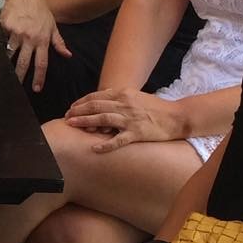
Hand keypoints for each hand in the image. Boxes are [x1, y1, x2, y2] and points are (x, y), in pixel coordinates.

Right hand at [0, 0, 68, 90]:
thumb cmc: (39, 8)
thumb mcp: (52, 25)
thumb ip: (59, 42)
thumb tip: (68, 55)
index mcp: (43, 39)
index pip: (42, 63)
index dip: (39, 77)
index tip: (36, 88)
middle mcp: (30, 37)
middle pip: (24, 62)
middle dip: (20, 76)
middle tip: (17, 86)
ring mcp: (16, 32)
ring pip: (10, 53)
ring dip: (7, 63)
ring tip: (4, 71)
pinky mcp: (5, 27)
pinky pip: (1, 40)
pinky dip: (0, 45)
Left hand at [64, 88, 186, 151]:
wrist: (176, 117)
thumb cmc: (155, 107)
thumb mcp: (135, 96)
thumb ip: (118, 97)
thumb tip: (100, 99)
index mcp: (124, 93)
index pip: (97, 96)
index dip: (81, 102)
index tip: (71, 108)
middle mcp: (125, 104)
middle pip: (96, 106)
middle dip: (78, 111)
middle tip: (66, 117)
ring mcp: (130, 119)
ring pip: (102, 119)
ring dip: (85, 122)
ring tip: (72, 125)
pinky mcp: (137, 133)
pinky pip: (118, 140)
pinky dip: (105, 144)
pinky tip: (94, 148)